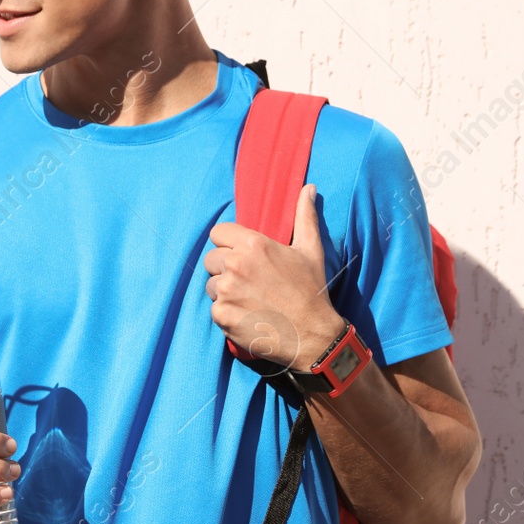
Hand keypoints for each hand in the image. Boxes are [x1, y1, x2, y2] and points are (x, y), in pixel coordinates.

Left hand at [204, 182, 348, 372]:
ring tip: (250, 300)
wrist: (313, 335)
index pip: (218, 232)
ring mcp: (226, 291)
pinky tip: (248, 316)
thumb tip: (308, 188)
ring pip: (211, 284)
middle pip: (211, 259)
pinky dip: (227, 313)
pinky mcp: (221, 315)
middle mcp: (235, 264)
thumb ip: (304, 216)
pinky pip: (214, 309)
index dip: (229, 243)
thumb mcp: (310, 249)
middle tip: (249, 281)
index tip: (243, 256)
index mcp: (252, 244)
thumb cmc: (312, 291)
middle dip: (225, 268)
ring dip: (224, 291)